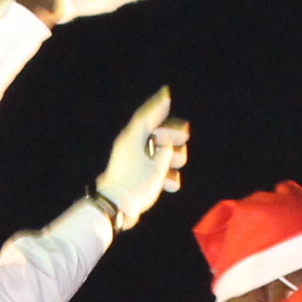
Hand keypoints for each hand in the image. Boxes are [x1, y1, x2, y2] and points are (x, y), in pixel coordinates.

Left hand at [92, 89, 188, 228]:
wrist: (116, 208)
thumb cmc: (137, 184)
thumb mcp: (157, 166)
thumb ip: (166, 150)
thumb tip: (167, 144)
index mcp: (133, 138)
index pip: (147, 115)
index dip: (158, 105)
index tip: (167, 94)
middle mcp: (130, 145)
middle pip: (155, 133)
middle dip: (172, 137)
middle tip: (185, 136)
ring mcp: (130, 159)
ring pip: (155, 151)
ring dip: (169, 158)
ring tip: (176, 168)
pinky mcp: (131, 173)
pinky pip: (150, 166)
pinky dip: (162, 173)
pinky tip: (170, 184)